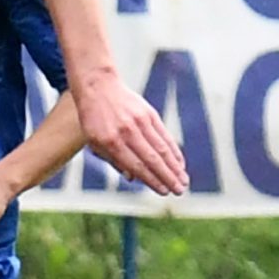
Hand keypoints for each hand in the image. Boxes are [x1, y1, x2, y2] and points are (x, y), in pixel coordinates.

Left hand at [73, 73, 187, 196]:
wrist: (98, 87)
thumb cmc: (94, 119)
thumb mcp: (95, 142)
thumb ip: (113, 160)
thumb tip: (134, 178)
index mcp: (111, 141)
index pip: (136, 165)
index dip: (152, 180)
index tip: (164, 191)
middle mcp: (127, 132)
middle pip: (152, 158)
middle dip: (168, 177)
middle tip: (179, 190)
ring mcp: (139, 121)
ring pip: (161, 148)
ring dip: (175, 166)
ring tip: (184, 180)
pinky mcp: (149, 113)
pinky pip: (164, 135)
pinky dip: (174, 150)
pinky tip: (180, 163)